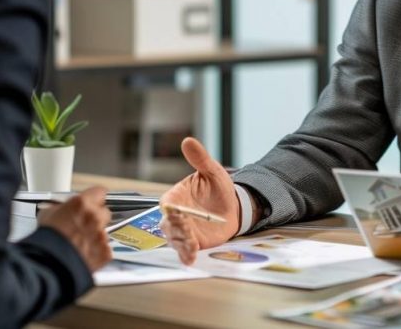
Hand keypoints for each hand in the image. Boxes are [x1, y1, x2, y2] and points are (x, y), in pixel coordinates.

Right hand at [37, 185, 112, 271]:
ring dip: (96, 235)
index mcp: (82, 203)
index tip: (94, 201)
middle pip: (104, 212)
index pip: (100, 192)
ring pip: (104, 231)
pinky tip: (84, 254)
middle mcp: (95, 217)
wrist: (50, 264)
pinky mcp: (105, 251)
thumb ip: (61, 208)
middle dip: (97, 217)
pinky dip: (97, 251)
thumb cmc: (47, 240)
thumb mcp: (48, 214)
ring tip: (81, 243)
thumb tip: (62, 208)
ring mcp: (102, 234)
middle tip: (84, 225)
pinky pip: (105, 249)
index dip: (95, 198)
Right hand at [159, 137, 240, 264]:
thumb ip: (200, 159)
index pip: (167, 204)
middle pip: (169, 225)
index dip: (171, 210)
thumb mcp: (212, 171)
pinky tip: (191, 259)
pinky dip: (186, 255)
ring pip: (176, 239)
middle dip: (176, 230)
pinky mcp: (192, 244)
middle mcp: (175, 216)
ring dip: (182, 244)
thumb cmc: (218, 188)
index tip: (177, 213)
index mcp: (174, 197)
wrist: (233, 207)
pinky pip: (185, 251)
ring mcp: (182, 232)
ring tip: (192, 248)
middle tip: (187, 233)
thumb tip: (188, 141)